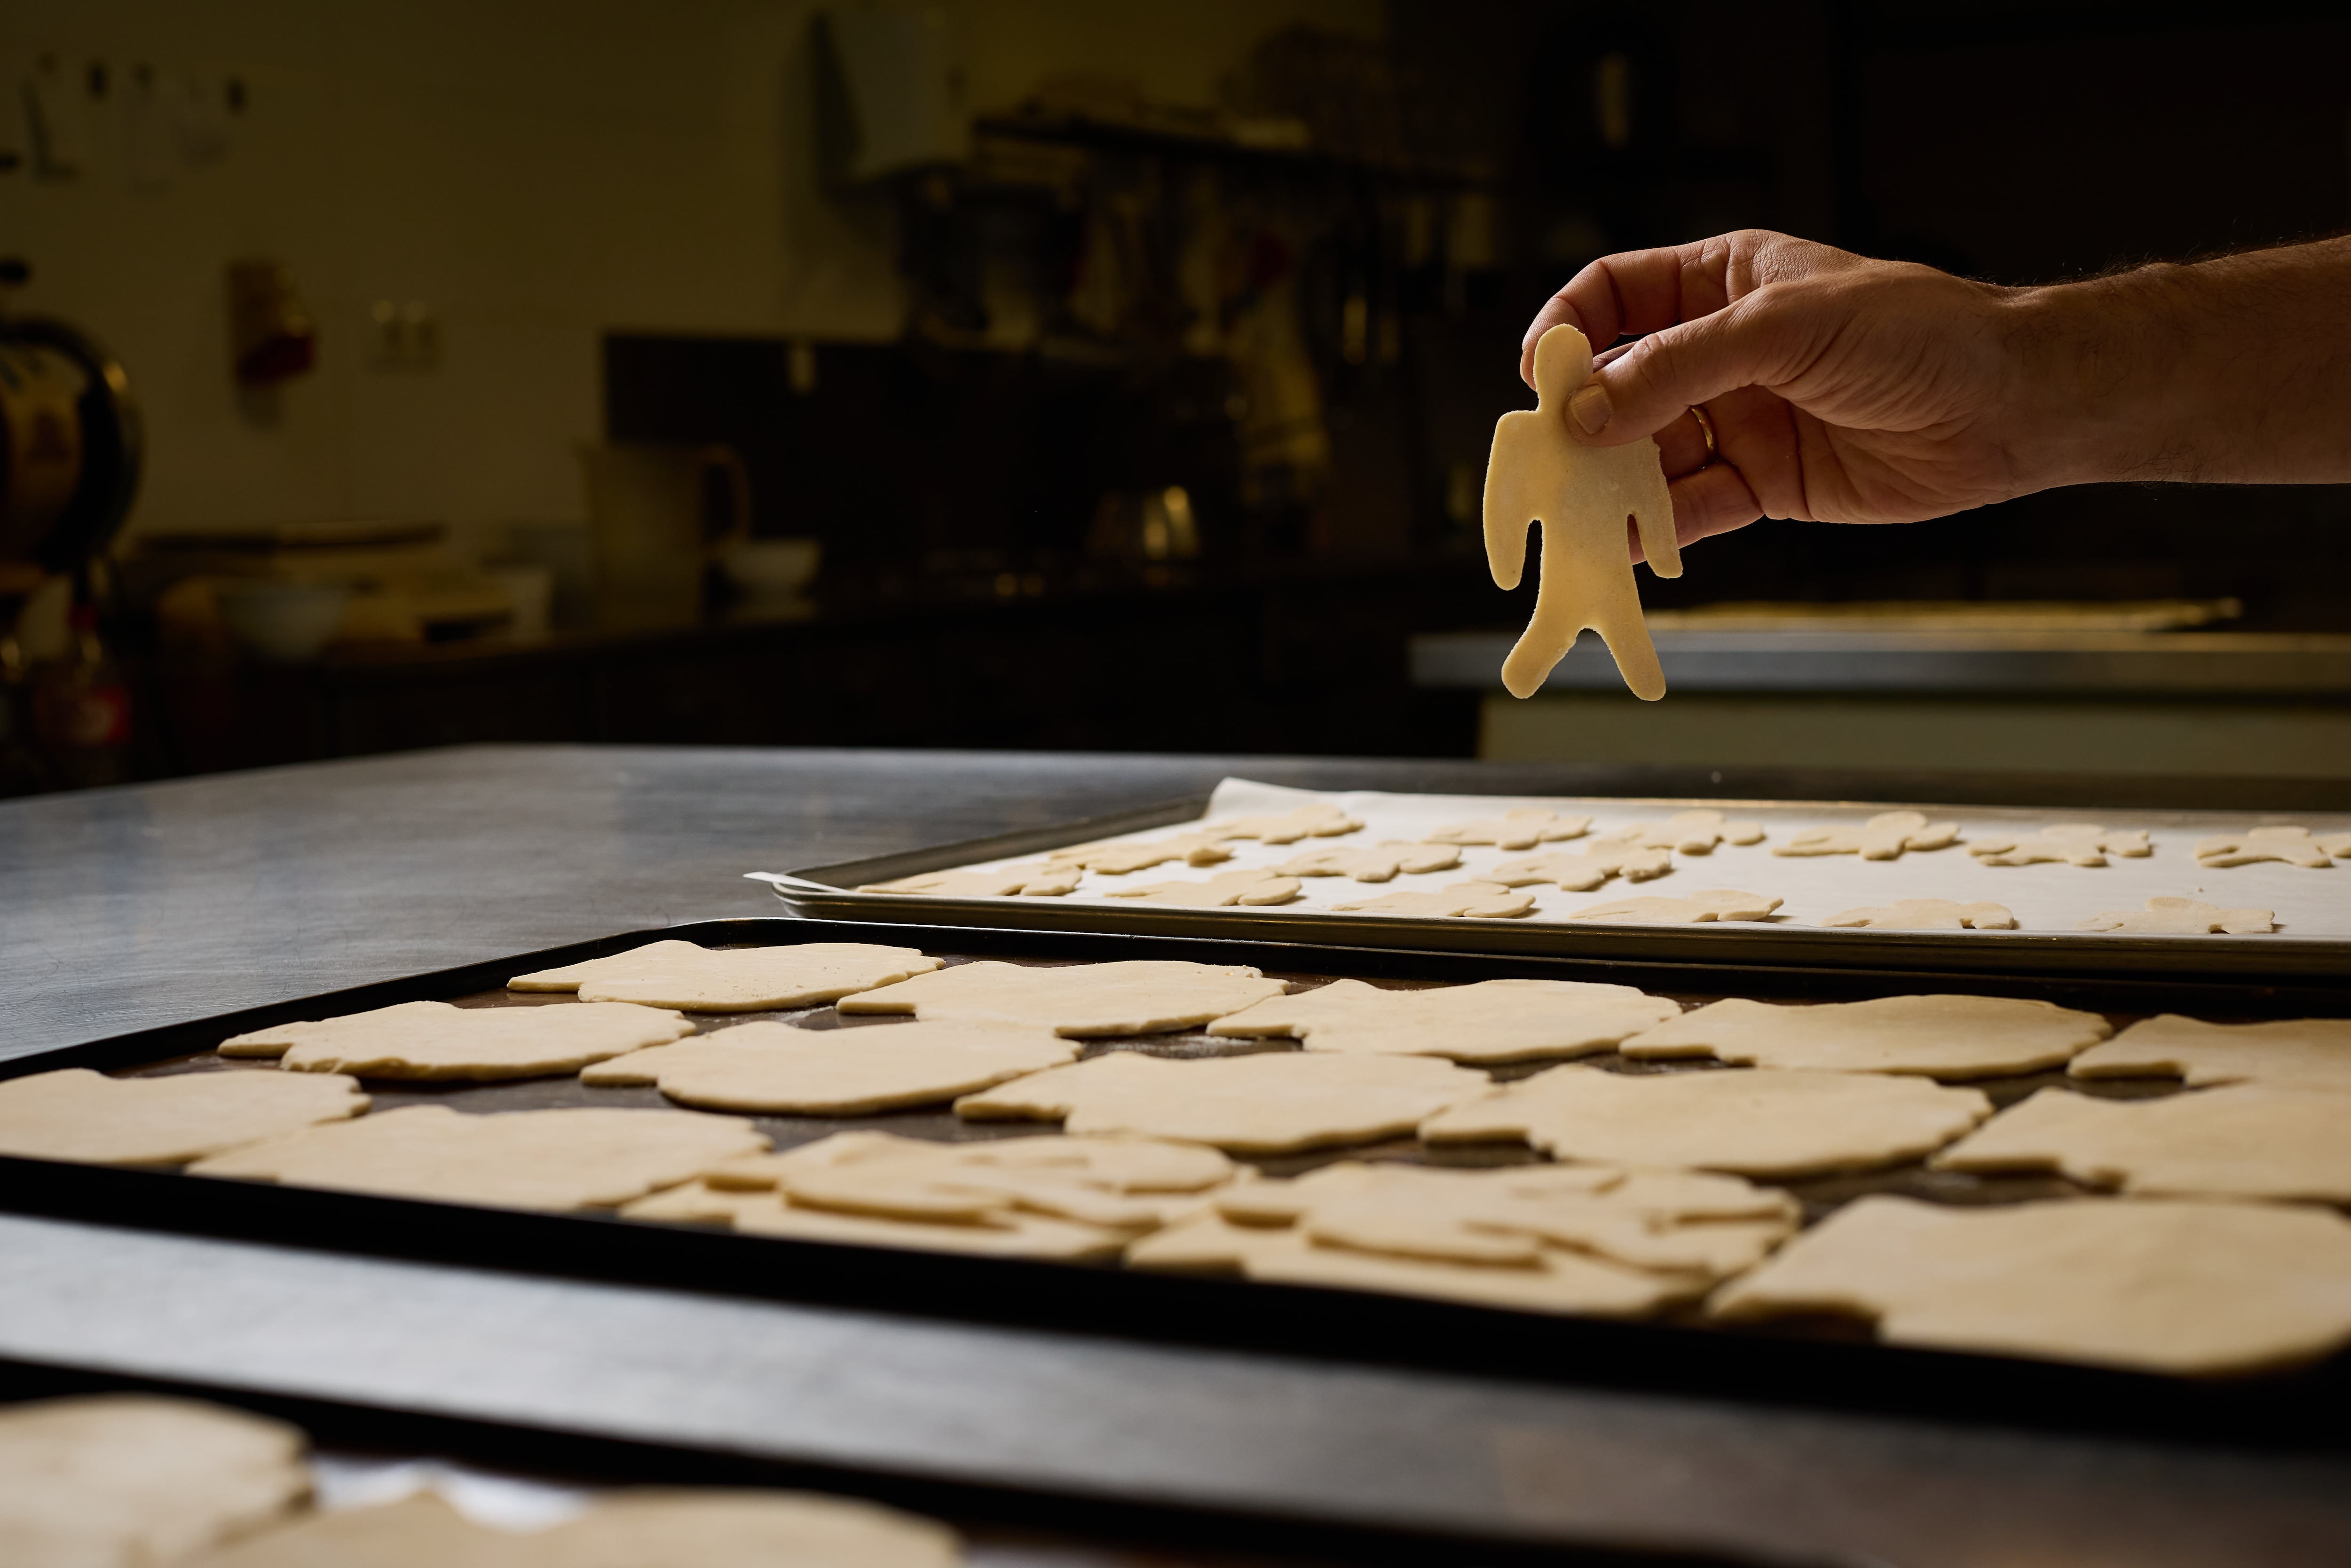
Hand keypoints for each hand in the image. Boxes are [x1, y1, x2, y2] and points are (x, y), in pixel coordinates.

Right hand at [1519, 231, 2057, 560]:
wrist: (2009, 406)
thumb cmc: (1913, 334)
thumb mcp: (1781, 326)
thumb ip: (1677, 368)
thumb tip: (1586, 414)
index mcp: (1725, 282)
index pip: (1618, 293)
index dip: (1570, 328)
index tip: (1539, 375)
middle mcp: (1723, 351)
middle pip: (1621, 384)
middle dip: (1582, 422)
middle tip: (1550, 461)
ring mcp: (1741, 419)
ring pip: (1649, 453)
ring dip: (1613, 483)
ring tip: (1582, 514)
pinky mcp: (1766, 483)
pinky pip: (1693, 507)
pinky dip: (1659, 530)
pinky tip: (1631, 546)